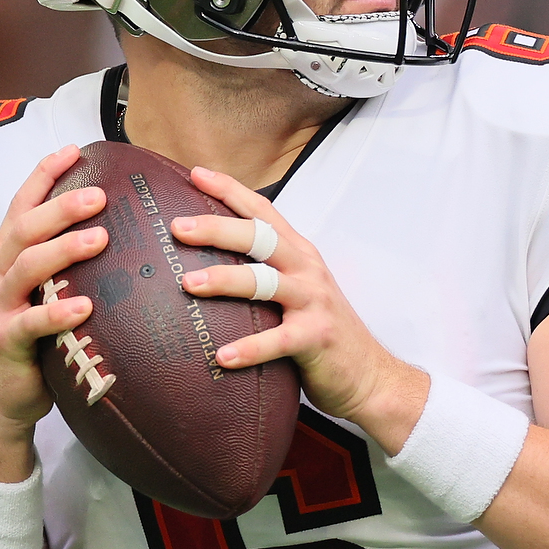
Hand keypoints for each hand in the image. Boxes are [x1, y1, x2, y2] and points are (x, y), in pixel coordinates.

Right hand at [0, 147, 107, 477]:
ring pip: (25, 267)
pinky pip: (31, 324)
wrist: (0, 399)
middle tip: (100, 194)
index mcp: (6, 255)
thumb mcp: (44, 292)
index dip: (44, 174)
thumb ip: (67, 264)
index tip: (74, 150)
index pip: (21, 204)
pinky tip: (86, 307)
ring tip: (99, 238)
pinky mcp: (5, 342)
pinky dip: (57, 313)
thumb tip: (120, 230)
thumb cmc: (33, 340)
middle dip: (61, 206)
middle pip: (25, 228)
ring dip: (63, 249)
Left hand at [171, 170, 426, 448]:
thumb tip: (208, 263)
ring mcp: (313, 302)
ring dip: (224, 281)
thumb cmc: (320, 330)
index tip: (195, 173)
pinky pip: (277, 341)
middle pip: (259, 237)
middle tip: (178, 227)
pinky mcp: (316, 338)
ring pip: (264, 282)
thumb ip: (265, 272)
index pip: (263, 212)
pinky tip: (221, 356)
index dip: (231, 190)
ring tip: (189, 283)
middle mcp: (307, 269)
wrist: (370, 374)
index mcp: (299, 253)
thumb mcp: (297, 290)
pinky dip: (249, 349)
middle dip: (217, 229)